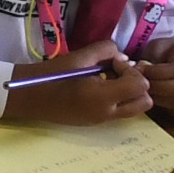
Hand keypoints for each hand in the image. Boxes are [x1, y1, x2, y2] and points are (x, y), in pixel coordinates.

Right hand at [9, 44, 151, 126]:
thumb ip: (105, 50)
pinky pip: (120, 111)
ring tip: (109, 80)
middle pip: (144, 101)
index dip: (131, 70)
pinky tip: (98, 87)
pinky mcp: (96, 122)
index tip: (113, 64)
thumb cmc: (51, 75)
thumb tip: (122, 57)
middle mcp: (107, 112)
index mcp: (102, 96)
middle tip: (118, 73)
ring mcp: (102, 120)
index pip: (140, 85)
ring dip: (129, 93)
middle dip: (137, 84)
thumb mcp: (79, 56)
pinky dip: (118, 98)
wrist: (29, 97)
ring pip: (135, 108)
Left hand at [140, 39, 173, 123]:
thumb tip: (138, 70)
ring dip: (160, 99)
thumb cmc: (168, 54)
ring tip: (147, 92)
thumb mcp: (159, 46)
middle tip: (141, 84)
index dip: (156, 72)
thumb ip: (150, 55)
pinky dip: (170, 111)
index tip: (141, 69)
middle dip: (156, 87)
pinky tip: (158, 100)